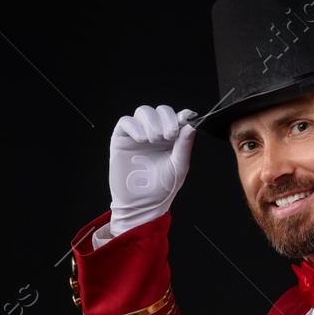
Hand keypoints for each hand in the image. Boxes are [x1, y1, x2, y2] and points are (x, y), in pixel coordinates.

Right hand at [107, 104, 195, 234]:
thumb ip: (184, 144)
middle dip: (166, 119)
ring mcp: (138, 134)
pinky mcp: (121, 138)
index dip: (181, 115)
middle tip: (168, 135)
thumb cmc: (162, 188)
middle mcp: (156, 133)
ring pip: (143, 111)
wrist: (142, 204)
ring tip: (153, 140)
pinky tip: (141, 139)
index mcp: (172, 138)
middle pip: (160, 110)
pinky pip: (125, 121)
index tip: (185, 119)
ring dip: (151, 122)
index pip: (177, 117)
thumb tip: (192, 124)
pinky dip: (135, 126)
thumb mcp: (179, 165)